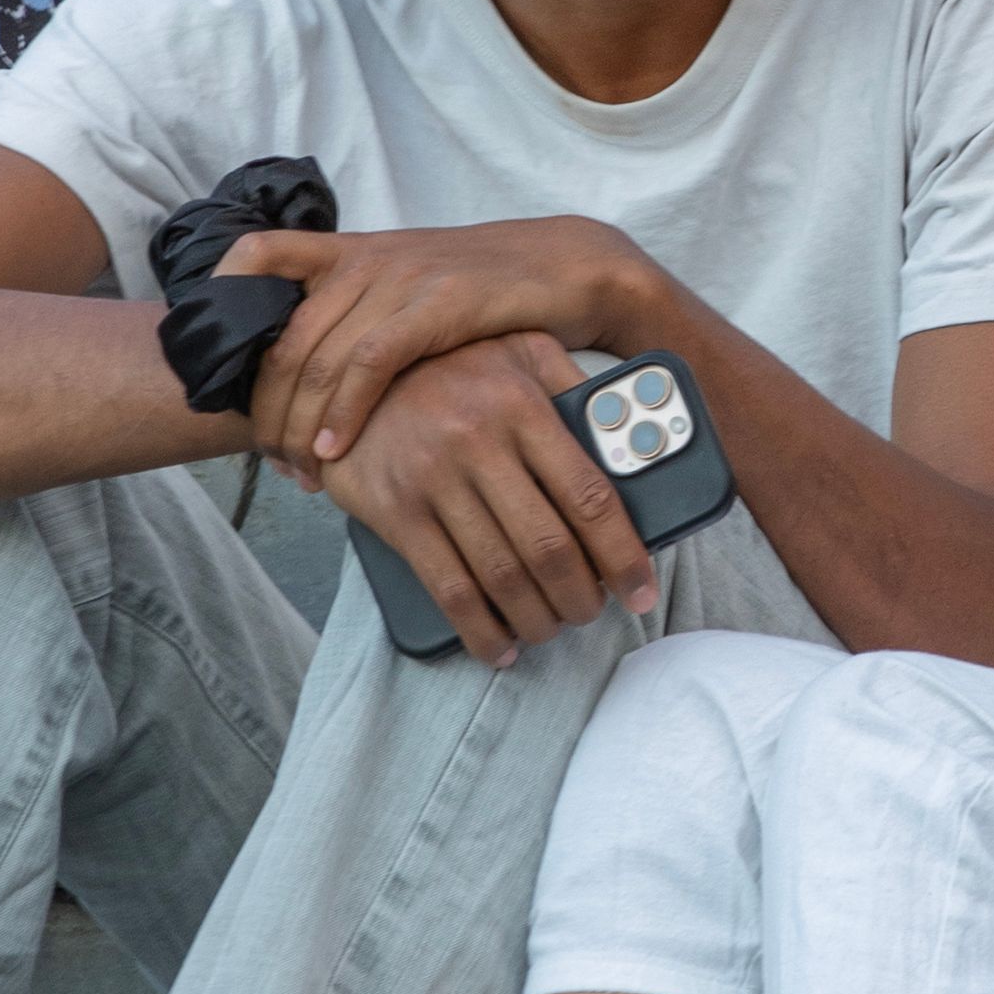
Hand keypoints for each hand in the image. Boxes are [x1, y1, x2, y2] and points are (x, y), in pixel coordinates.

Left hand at [223, 212, 645, 471]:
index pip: (258, 255)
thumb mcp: (410, 293)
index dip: (221, 299)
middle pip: (278, 337)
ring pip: (315, 357)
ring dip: (298, 426)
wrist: (565, 268)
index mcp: (350, 252)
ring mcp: (398, 279)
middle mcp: (363, 260)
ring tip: (300, 471)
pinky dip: (343, 414)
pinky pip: (368, 364)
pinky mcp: (435, 304)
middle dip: (265, 409)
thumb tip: (313, 380)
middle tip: (270, 460)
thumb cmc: (487, 294)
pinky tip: (334, 451)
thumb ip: (362, 318)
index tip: (220, 367)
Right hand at [316, 331, 662, 663]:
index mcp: (522, 407)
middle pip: (550, 548)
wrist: (352, 372)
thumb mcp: (518, 348)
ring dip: (537, 619)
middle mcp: (480, 443)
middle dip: (581, 598)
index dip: (624, 555)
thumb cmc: (452, 367)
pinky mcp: (397, 512)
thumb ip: (571, 381)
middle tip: (592, 613)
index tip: (641, 590)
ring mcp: (434, 481)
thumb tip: (626, 431)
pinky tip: (499, 645)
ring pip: (502, 576)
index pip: (590, 496)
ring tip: (551, 628)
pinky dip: (480, 630)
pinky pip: (449, 588)